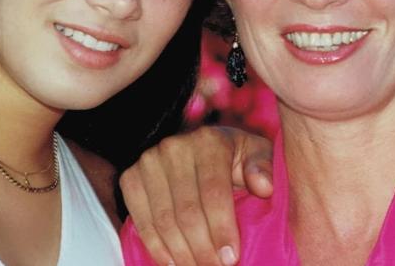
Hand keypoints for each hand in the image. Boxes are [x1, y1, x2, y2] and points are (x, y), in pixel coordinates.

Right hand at [120, 126, 273, 265]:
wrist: (201, 147)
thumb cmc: (234, 156)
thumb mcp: (256, 154)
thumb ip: (263, 167)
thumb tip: (264, 186)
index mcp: (209, 140)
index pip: (213, 193)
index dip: (221, 229)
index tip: (230, 259)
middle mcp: (175, 147)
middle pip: (187, 212)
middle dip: (202, 249)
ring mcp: (150, 161)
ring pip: (163, 220)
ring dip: (181, 254)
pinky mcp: (131, 176)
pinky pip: (141, 221)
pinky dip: (156, 247)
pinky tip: (173, 263)